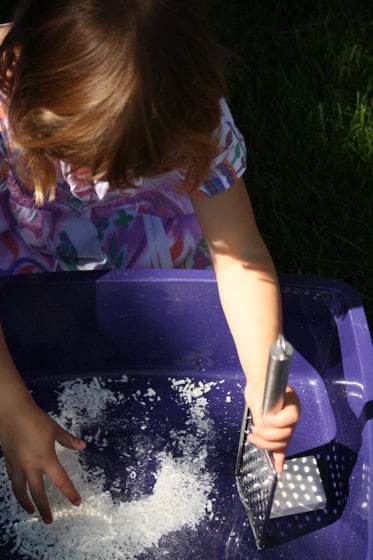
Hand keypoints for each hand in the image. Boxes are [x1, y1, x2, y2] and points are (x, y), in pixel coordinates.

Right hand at [0, 399, 85, 522]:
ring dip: (26, 503)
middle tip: (49, 521)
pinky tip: (19, 489)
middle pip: (38, 493)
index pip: (61, 481)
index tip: (76, 503)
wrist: (12, 413)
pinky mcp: (8, 461)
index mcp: (46, 460)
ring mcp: (18, 466)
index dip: (70, 493)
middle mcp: (31, 467)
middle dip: (44, 508)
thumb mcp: (55, 430)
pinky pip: (13, 479)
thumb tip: (83, 447)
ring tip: (31, 511)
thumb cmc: (37, 420)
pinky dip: (17, 487)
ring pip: (21, 491)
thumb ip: (68, 440)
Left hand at [244, 385, 299, 473]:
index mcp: (292, 404)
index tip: (264, 418)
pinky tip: (278, 468)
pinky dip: (279, 458)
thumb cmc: (260, 386)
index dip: (276, 422)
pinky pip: (282, 448)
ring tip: (252, 437)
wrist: (260, 385)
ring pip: (281, 444)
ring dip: (266, 445)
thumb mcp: (259, 397)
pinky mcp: (280, 433)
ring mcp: (288, 427)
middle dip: (267, 436)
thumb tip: (261, 427)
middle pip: (285, 435)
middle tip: (254, 430)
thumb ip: (262, 413)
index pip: (290, 418)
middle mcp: (293, 418)